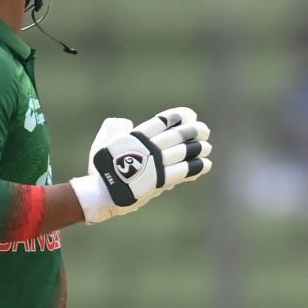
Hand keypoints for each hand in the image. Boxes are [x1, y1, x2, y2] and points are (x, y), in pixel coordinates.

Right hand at [68, 107, 212, 224]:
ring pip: (181, 152)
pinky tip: (206, 164)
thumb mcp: (104, 143)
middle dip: (192, 131)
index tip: (190, 114)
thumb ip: (115, 129)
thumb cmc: (101, 169)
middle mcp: (147, 148)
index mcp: (135, 137)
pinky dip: (196, 167)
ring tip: (207, 146)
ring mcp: (154, 164)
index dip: (177, 116)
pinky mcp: (159, 181)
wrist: (100, 194)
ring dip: (197, 148)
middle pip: (175, 136)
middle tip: (204, 129)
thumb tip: (128, 123)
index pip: (161, 121)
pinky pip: (182, 172)